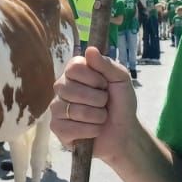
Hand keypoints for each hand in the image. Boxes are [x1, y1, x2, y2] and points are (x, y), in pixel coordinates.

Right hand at [52, 47, 137, 164]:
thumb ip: (107, 64)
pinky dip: (90, 130)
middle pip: (70, 89)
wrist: (124, 132)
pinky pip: (69, 128)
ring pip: (72, 110)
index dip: (93, 78)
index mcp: (75, 72)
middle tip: (104, 103)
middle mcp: (62, 88)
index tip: (104, 84)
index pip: (73, 67)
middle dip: (97, 99)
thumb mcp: (121, 80)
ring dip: (96, 116)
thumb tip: (90, 49)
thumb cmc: (121, 104)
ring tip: (101, 117)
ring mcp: (57, 108)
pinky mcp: (57, 129)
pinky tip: (94, 130)